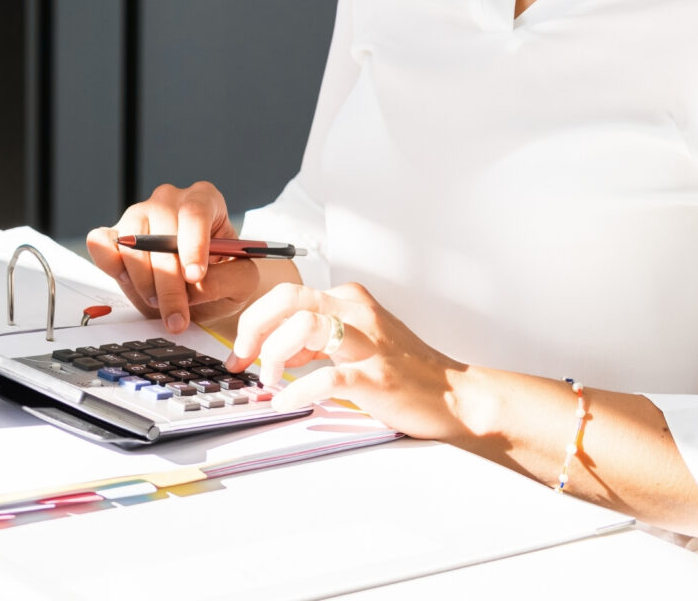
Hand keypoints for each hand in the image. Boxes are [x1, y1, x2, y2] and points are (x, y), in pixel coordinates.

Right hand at [85, 182, 270, 333]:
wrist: (197, 291)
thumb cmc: (221, 279)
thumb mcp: (241, 282)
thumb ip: (229, 279)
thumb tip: (197, 282)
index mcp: (205, 200)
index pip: (196, 212)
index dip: (193, 245)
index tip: (195, 277)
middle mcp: (169, 200)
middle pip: (162, 233)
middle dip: (168, 282)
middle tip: (176, 317)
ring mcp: (138, 214)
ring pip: (131, 242)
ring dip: (143, 281)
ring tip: (158, 304)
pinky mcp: (113, 233)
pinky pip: (101, 242)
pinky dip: (110, 265)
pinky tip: (128, 282)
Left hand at [226, 280, 468, 439]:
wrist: (456, 396)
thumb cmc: (405, 370)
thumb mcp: (356, 342)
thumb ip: (315, 342)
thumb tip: (274, 353)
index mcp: (349, 300)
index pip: (286, 295)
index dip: (254, 322)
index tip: (241, 350)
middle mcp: (357, 312)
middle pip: (288, 298)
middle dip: (253, 327)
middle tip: (243, 357)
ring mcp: (368, 343)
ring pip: (303, 325)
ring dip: (274, 354)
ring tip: (270, 380)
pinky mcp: (376, 377)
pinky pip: (326, 376)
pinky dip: (298, 391)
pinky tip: (287, 402)